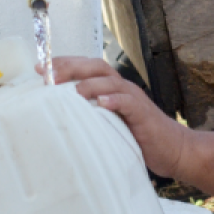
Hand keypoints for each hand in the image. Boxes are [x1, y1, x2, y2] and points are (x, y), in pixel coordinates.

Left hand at [42, 56, 189, 177]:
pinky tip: (102, 103)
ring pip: (111, 81)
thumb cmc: (137, 136)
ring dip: (90, 83)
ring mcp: (133, 98)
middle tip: (50, 74)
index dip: (64, 64)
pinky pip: (128, 102)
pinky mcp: (143, 113)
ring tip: (72, 90)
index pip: (85, 67)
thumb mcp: (108, 123)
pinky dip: (115, 100)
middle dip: (72, 67)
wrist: (172, 149)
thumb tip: (57, 116)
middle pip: (96, 67)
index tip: (40, 68)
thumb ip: (89, 115)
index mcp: (111, 87)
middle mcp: (121, 87)